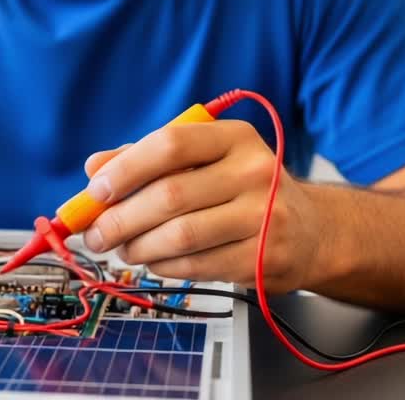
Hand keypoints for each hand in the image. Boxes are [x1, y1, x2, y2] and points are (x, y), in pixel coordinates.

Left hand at [80, 120, 322, 291]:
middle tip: (96, 233)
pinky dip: (163, 267)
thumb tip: (94, 166)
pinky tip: (154, 262)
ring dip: (138, 247)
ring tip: (123, 249)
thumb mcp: (203, 161)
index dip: (125, 169)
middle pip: (169, 196)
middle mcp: (254, 171)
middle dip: (120, 219)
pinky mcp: (264, 257)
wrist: (311, 230)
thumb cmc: (242, 189)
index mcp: (234, 137)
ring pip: (180, 236)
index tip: (96, 191)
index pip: (170, 144)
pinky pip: (197, 266)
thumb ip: (148, 159)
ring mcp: (263, 217)